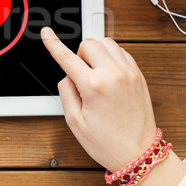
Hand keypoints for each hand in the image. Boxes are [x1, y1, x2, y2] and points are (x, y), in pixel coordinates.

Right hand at [41, 27, 185, 185]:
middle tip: (81, 75)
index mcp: (94, 87)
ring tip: (95, 73)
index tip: (46, 32)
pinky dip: (111, 56)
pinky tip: (108, 74)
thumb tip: (67, 75)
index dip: (53, 43)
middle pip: (89, 43)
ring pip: (107, 43)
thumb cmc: (108, 142)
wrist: (139, 153)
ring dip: (96, 52)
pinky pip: (122, 51)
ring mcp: (128, 73)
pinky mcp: (138, 75)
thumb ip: (66, 92)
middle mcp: (113, 75)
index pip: (67, 57)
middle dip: (79, 55)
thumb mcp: (75, 122)